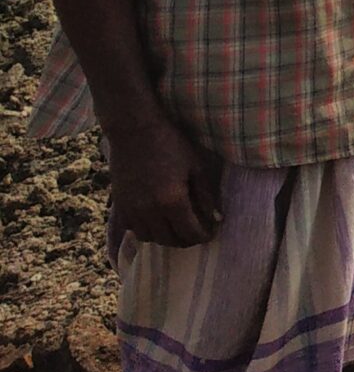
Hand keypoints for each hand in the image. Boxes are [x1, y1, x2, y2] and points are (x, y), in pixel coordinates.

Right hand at [105, 114, 223, 247]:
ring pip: (151, 239)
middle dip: (187, 240)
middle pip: (170, 240)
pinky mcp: (119, 206)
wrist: (134, 131)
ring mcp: (131, 210)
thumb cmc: (171, 144)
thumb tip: (216, 219)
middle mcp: (149, 211)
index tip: (211, 231)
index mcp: (172, 201)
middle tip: (197, 231)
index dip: (204, 236)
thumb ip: (207, 196)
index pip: (190, 233)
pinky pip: (134, 230)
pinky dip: (147, 230)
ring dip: (166, 237)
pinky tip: (157, 220)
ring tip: (178, 227)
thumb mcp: (197, 167)